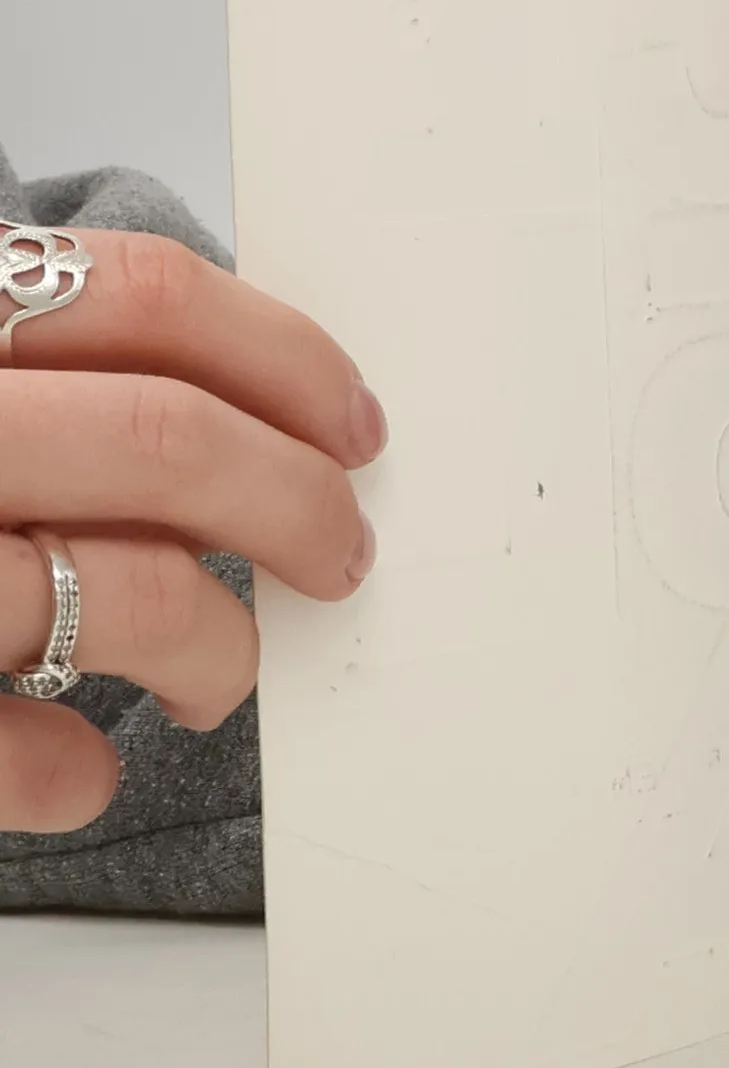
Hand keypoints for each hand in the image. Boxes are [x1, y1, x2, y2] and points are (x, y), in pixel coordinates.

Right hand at [0, 232, 383, 830]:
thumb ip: (45, 374)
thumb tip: (264, 425)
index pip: (140, 296)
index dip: (284, 358)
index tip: (354, 425)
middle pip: (167, 439)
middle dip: (297, 508)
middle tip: (339, 556)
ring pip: (128, 590)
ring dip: (217, 649)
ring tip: (214, 678)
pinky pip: (7, 745)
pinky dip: (68, 771)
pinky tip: (82, 767)